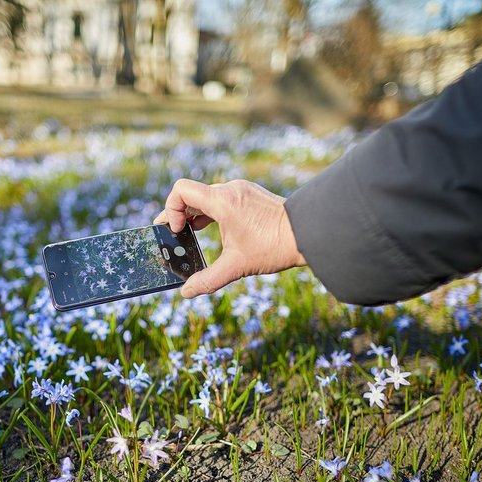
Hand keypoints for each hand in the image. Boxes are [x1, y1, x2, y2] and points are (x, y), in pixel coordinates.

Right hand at [153, 179, 305, 297]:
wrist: (310, 233)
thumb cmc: (275, 247)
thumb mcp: (237, 267)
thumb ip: (207, 280)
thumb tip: (186, 292)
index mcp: (223, 201)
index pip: (181, 190)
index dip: (170, 209)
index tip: (177, 230)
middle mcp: (230, 190)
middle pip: (191, 194)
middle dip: (178, 214)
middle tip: (173, 234)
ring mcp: (241, 190)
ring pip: (206, 196)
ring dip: (193, 213)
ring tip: (188, 233)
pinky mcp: (250, 195)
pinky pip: (220, 198)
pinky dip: (209, 211)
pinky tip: (210, 229)